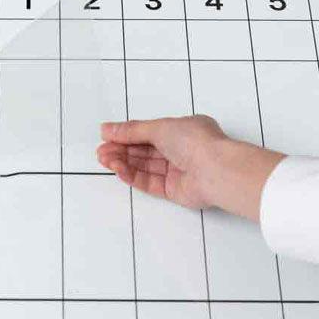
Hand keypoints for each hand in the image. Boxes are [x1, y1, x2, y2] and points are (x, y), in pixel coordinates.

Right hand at [97, 115, 284, 220]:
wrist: (217, 171)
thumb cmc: (195, 141)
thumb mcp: (158, 127)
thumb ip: (131, 130)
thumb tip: (107, 128)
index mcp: (181, 130)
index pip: (148, 132)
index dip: (126, 134)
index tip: (106, 136)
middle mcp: (180, 150)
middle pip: (144, 151)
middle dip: (121, 150)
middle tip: (101, 152)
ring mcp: (178, 170)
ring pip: (145, 167)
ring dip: (124, 163)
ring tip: (105, 160)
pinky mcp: (175, 190)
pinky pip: (150, 183)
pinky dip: (134, 176)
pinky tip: (119, 171)